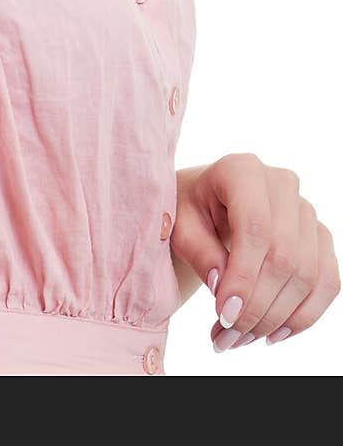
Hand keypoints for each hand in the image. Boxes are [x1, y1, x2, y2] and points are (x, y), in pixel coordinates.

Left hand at [170, 154, 339, 352]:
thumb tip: (225, 291)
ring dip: (276, 318)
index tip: (224, 314)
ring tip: (240, 340)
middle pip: (284, 256)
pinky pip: (327, 282)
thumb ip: (201, 254)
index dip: (244, 276)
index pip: (255, 227)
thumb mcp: (181, 227)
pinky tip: (272, 334)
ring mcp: (306, 210)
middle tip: (227, 337)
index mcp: (242, 169)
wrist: (208, 203)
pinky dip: (303, 316)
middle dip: (257, 307)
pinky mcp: (320, 237)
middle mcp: (281, 184)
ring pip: (307, 274)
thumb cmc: (190, 210)